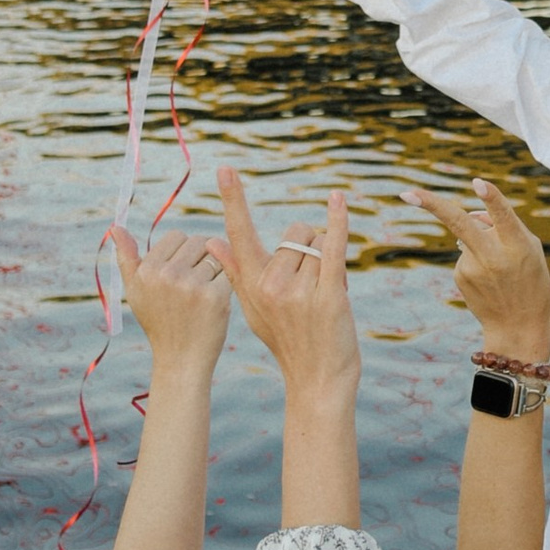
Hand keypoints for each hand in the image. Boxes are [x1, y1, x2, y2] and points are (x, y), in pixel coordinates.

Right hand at [108, 219, 230, 379]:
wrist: (180, 360)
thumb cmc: (159, 323)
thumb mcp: (135, 291)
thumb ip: (126, 258)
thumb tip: (115, 227)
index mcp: (146, 270)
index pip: (176, 236)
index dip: (182, 254)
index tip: (179, 275)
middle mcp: (167, 275)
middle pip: (198, 241)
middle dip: (200, 258)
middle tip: (193, 286)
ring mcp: (192, 286)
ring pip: (215, 255)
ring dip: (214, 271)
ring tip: (201, 295)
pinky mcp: (215, 296)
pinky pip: (228, 272)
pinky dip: (226, 284)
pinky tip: (215, 303)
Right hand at [208, 165, 358, 398]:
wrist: (316, 380)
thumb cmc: (286, 341)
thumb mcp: (253, 308)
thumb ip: (235, 271)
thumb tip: (211, 240)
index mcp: (252, 284)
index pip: (239, 233)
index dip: (233, 199)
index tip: (225, 169)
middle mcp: (271, 285)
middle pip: (295, 234)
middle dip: (309, 248)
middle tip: (313, 284)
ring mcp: (299, 291)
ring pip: (317, 243)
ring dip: (328, 260)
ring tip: (326, 292)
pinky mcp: (329, 295)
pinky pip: (333, 247)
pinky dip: (338, 221)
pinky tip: (338, 199)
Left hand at [412, 179, 549, 366]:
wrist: (517, 327)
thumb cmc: (531, 282)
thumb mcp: (531, 250)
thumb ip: (506, 225)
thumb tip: (472, 212)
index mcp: (517, 246)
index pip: (503, 216)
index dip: (492, 198)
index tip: (478, 183)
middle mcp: (492, 256)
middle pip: (459, 222)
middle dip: (431, 205)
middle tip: (407, 193)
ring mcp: (472, 267)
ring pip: (469, 235)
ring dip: (480, 241)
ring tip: (500, 270)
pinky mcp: (460, 276)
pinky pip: (466, 253)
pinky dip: (476, 257)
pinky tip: (489, 279)